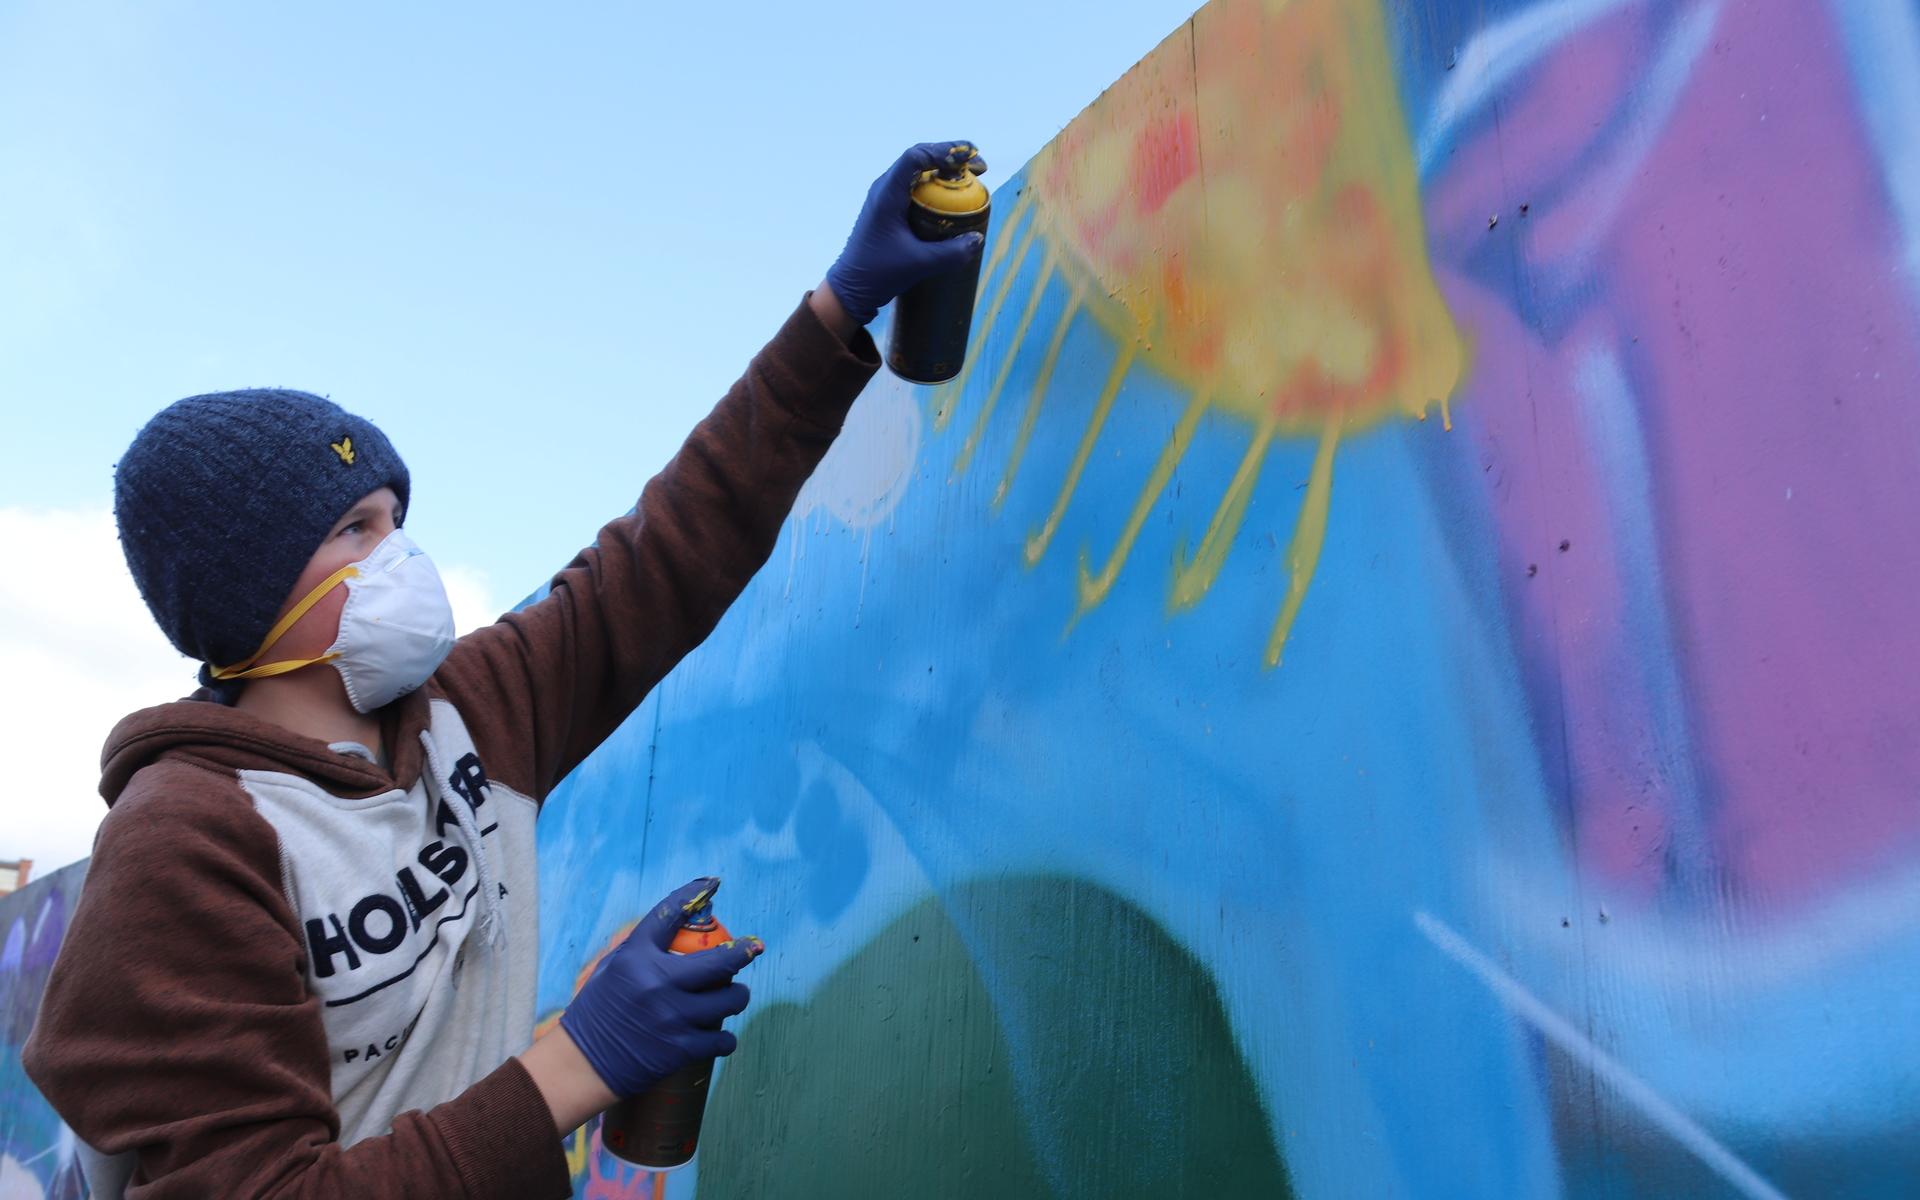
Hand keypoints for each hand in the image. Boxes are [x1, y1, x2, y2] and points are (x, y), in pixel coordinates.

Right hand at [555, 878, 761, 1098]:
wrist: (582, 1065)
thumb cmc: (595, 1013)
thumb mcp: (610, 970)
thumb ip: (639, 948)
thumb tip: (671, 924)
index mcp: (635, 959)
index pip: (669, 915)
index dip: (693, 894)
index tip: (711, 884)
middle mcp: (657, 984)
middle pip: (720, 960)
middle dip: (744, 951)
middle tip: (754, 948)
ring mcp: (672, 1017)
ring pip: (729, 1000)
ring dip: (737, 995)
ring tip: (733, 995)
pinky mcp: (680, 1049)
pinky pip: (722, 1039)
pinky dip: (725, 1037)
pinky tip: (722, 1035)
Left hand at [824, 141, 987, 325]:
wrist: (851, 289)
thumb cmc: (877, 274)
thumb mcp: (918, 264)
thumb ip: (950, 253)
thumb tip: (978, 239)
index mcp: (887, 194)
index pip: (915, 157)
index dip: (944, 152)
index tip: (969, 162)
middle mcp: (884, 189)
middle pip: (919, 158)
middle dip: (950, 156)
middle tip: (978, 167)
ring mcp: (885, 198)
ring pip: (917, 171)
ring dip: (944, 169)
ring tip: (970, 176)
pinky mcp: (889, 210)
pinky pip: (915, 187)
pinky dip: (936, 186)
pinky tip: (952, 196)